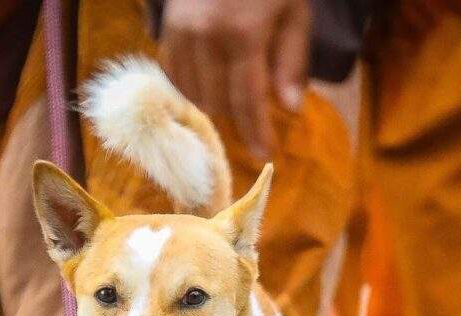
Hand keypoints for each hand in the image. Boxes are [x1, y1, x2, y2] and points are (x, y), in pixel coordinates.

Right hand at [160, 0, 310, 157]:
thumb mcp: (294, 12)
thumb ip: (292, 61)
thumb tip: (291, 110)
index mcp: (244, 34)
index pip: (248, 101)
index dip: (257, 133)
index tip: (266, 156)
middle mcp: (207, 37)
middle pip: (220, 103)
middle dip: (240, 118)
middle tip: (256, 117)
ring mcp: (181, 33)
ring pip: (194, 95)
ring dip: (216, 105)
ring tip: (234, 99)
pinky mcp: (167, 29)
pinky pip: (174, 77)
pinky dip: (192, 89)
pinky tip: (209, 85)